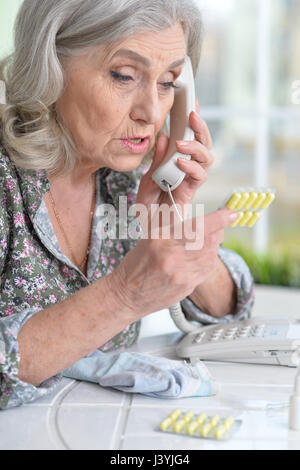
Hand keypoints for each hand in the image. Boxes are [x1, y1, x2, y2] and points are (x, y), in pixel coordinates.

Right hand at [110, 209, 238, 319]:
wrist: (127, 296)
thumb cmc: (136, 265)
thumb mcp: (149, 238)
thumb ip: (173, 227)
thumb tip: (200, 219)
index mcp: (160, 240)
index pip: (196, 227)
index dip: (218, 219)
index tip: (231, 213)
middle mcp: (172, 257)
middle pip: (209, 240)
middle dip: (217, 230)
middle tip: (215, 225)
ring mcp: (182, 274)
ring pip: (211, 254)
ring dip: (212, 245)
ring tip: (200, 243)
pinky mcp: (188, 286)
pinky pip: (207, 269)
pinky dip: (208, 259)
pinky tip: (198, 258)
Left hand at [137, 100, 213, 214]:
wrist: (149, 229)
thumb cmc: (149, 205)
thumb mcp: (148, 178)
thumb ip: (157, 159)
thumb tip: (162, 136)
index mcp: (178, 162)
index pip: (190, 138)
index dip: (194, 122)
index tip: (192, 105)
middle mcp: (188, 169)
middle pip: (204, 145)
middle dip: (200, 128)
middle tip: (192, 115)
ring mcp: (191, 180)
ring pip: (206, 158)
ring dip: (196, 146)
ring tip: (181, 143)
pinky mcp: (191, 192)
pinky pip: (198, 177)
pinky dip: (191, 167)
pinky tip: (180, 162)